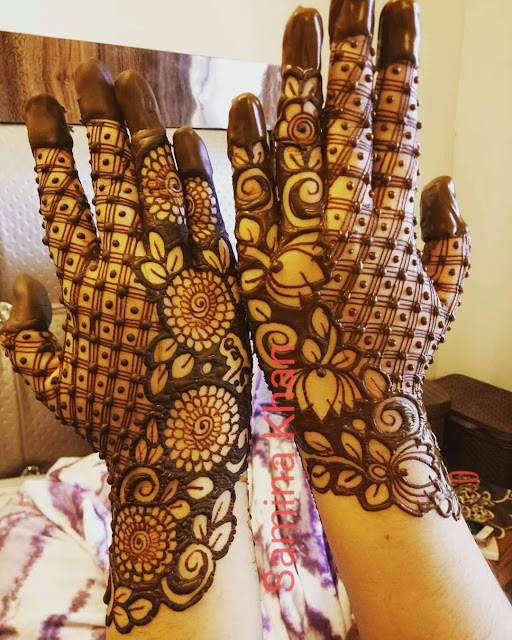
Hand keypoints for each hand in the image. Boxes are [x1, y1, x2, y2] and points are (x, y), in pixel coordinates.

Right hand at [1, 61, 251, 631]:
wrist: (181, 450)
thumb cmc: (113, 417)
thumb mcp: (50, 379)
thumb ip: (21, 331)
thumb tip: (17, 285)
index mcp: (83, 283)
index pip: (63, 196)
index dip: (52, 146)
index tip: (44, 106)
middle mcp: (129, 263)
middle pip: (110, 174)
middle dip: (95, 118)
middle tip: (88, 75)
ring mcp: (181, 266)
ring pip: (159, 181)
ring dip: (142, 127)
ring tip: (130, 84)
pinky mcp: (221, 278)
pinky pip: (210, 214)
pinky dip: (199, 173)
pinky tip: (188, 137)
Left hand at [227, 0, 469, 517]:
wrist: (352, 415)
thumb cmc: (399, 357)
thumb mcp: (444, 298)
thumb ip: (450, 237)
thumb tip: (446, 180)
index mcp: (400, 222)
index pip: (402, 124)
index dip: (401, 63)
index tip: (399, 8)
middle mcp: (353, 221)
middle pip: (353, 119)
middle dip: (354, 49)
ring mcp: (303, 241)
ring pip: (302, 145)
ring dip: (303, 78)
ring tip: (302, 17)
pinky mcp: (260, 265)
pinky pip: (252, 199)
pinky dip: (249, 149)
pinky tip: (246, 101)